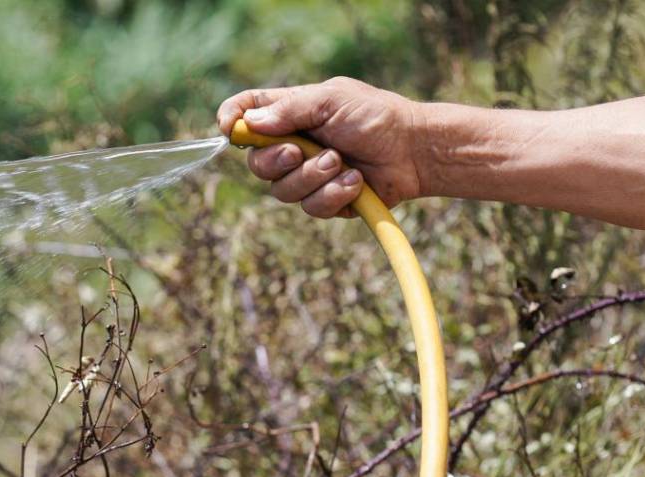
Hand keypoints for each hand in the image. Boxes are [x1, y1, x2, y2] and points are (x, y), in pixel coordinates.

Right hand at [216, 77, 424, 217]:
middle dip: (276, 161)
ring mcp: (308, 175)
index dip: (231, 121)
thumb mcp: (332, 100)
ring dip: (313, 178)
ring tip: (342, 164)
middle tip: (300, 151)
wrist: (415, 151)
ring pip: (282, 191)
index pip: (246, 113)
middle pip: (256, 164)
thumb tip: (250, 123)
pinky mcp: (325, 201)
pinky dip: (333, 195)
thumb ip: (290, 110)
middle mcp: (293, 145)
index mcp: (290, 113)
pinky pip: (311, 208)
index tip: (230, 129)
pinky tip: (355, 182)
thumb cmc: (377, 116)